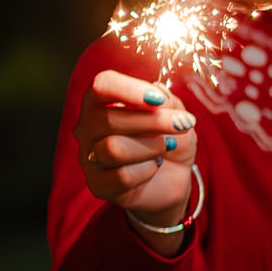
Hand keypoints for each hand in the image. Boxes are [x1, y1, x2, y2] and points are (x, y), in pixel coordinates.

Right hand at [75, 71, 198, 249]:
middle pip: (109, 119)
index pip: (101, 86)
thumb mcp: (175, 115)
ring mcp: (90, 157)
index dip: (129, 89)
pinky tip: (153, 167)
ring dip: (152, 146)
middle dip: (154, 121)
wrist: (172, 178)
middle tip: (183, 123)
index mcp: (100, 103)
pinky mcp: (98, 184)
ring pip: (113, 149)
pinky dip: (148, 170)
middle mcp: (88, 128)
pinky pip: (122, 177)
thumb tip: (157, 91)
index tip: (158, 99)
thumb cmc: (168, 140)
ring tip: (167, 147)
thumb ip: (167, 102)